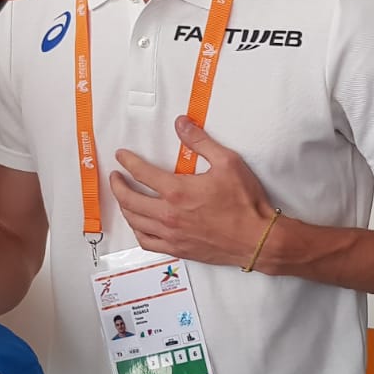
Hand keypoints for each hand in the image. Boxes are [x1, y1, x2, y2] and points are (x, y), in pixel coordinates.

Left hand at [110, 117, 275, 266]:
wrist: (257, 238)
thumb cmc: (245, 202)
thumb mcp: (227, 162)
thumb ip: (200, 142)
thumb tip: (182, 124)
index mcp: (177, 191)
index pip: (141, 173)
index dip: (128, 162)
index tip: (121, 156)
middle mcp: (169, 215)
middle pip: (130, 199)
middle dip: (118, 185)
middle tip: (116, 176)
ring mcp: (171, 234)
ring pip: (135, 221)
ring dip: (124, 207)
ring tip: (123, 197)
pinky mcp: (178, 249)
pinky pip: (146, 242)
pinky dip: (137, 231)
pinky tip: (138, 224)